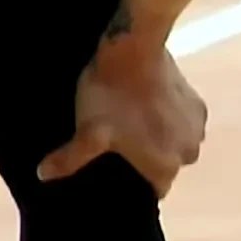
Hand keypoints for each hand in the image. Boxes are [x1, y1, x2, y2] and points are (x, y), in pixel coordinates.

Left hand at [39, 34, 206, 196]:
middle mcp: (187, 153)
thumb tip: (42, 175)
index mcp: (164, 167)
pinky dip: (172, 118)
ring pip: (177, 143)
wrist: (136, 49)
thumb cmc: (111, 97)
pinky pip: (185, 122)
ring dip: (163, 138)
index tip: (120, 166)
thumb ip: (69, 159)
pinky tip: (152, 104)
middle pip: (166, 166)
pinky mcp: (198, 104)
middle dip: (150, 158)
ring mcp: (196, 127)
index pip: (154, 191)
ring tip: (137, 120)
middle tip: (124, 140)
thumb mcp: (88, 130)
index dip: (136, 180)